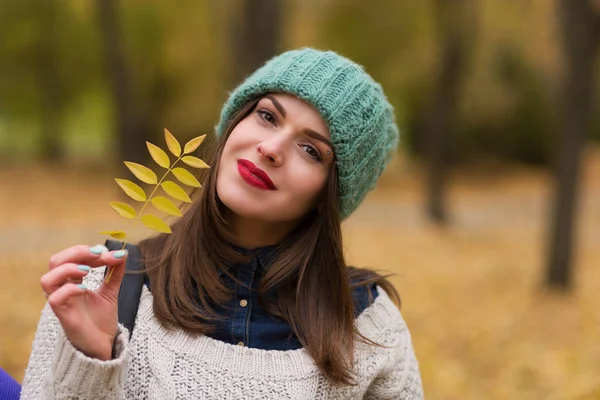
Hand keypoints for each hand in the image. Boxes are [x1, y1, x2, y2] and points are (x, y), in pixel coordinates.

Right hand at [41, 244, 127, 359]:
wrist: (104, 345)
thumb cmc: (101, 320)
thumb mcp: (111, 291)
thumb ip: (115, 272)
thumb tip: (123, 252)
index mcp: (72, 281)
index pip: (70, 257)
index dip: (87, 251)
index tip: (107, 253)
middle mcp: (63, 290)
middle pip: (55, 262)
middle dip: (76, 252)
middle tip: (98, 254)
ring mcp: (61, 303)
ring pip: (47, 279)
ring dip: (68, 268)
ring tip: (88, 270)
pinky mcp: (63, 316)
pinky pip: (54, 299)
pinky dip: (69, 289)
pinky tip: (84, 289)